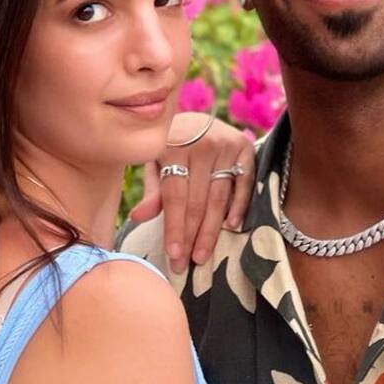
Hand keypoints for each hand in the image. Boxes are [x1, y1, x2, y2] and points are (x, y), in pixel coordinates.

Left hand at [129, 112, 254, 273]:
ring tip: (203, 255)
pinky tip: (232, 228)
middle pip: (197, 201)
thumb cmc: (171, 148)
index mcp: (173, 146)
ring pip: (219, 197)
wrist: (197, 119)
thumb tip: (137, 218)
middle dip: (191, 236)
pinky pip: (244, 184)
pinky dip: (240, 206)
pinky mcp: (246, 148)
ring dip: (212, 230)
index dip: (174, 227)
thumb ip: (152, 191)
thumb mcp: (156, 164)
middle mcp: (201, 143)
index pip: (174, 196)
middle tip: (187, 265)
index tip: (173, 256)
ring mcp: (225, 144)